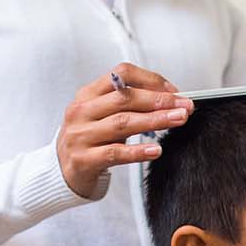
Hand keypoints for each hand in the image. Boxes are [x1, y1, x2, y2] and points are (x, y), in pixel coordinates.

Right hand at [57, 63, 193, 198]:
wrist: (61, 171)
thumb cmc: (89, 139)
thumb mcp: (102, 114)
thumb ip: (129, 105)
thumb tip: (170, 99)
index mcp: (87, 94)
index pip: (121, 74)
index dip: (150, 80)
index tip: (173, 90)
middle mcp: (81, 111)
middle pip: (124, 98)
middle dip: (159, 100)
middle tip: (184, 105)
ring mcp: (80, 135)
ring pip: (122, 123)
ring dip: (155, 120)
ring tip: (177, 120)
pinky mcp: (83, 160)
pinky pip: (114, 153)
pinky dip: (137, 151)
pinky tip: (155, 150)